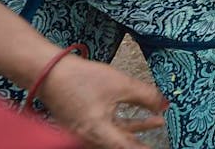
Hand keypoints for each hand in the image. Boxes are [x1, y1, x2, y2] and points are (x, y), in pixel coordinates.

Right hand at [40, 54, 167, 148]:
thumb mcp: (121, 85)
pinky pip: (107, 130)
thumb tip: (164, 106)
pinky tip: (138, 117)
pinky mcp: (82, 124)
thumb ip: (147, 97)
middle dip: (141, 140)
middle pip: (120, 144)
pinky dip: (124, 125)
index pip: (126, 148)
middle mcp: (88, 137)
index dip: (142, 148)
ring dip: (136, 130)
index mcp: (97, 132)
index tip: (158, 147)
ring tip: (157, 122)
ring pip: (115, 136)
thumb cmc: (81, 79)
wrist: (50, 73)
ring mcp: (83, 132)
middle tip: (158, 138)